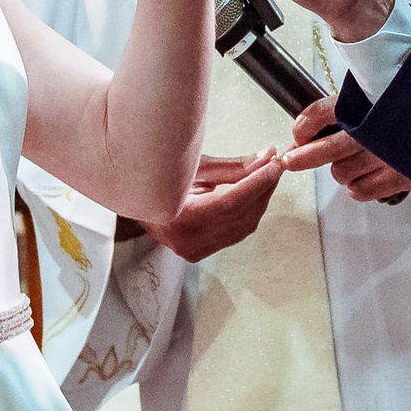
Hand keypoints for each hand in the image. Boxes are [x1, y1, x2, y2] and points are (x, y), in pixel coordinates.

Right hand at [141, 150, 283, 261]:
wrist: (135, 198)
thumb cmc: (156, 177)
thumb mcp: (192, 167)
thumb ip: (232, 167)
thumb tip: (265, 158)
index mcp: (177, 219)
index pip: (229, 203)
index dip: (256, 183)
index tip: (274, 165)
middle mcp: (185, 241)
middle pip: (240, 215)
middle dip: (263, 188)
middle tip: (275, 164)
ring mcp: (193, 250)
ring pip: (243, 226)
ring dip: (259, 200)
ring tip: (267, 175)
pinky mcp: (199, 252)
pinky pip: (236, 232)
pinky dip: (249, 212)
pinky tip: (255, 193)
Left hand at [280, 96, 410, 201]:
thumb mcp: (380, 93)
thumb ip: (346, 106)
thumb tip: (306, 129)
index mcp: (373, 101)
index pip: (326, 112)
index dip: (305, 126)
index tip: (296, 138)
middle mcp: (380, 129)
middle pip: (327, 149)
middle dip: (306, 156)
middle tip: (293, 160)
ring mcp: (391, 155)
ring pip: (342, 173)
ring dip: (342, 170)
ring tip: (355, 163)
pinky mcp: (404, 176)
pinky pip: (362, 191)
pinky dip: (358, 187)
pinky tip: (367, 177)